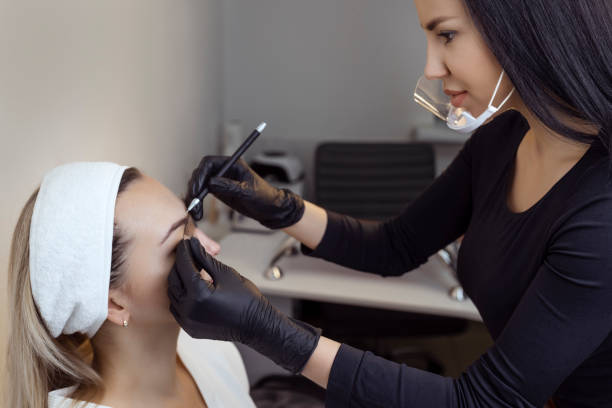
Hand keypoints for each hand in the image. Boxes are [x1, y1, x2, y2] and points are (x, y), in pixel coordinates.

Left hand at [167, 237, 320, 373]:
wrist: (257, 325)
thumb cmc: (247, 300)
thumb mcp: (226, 274)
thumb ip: (205, 259)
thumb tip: (194, 244)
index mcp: (199, 294)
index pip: (184, 266)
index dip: (184, 251)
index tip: (185, 242)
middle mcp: (189, 310)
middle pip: (174, 280)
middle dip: (179, 264)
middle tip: (187, 253)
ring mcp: (188, 321)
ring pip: (173, 294)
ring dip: (178, 280)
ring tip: (189, 269)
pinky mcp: (190, 328)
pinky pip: (177, 308)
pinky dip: (180, 296)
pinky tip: (189, 287)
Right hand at [186, 156, 304, 228]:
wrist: (270, 209)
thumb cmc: (264, 197)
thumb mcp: (247, 192)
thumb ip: (230, 186)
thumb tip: (211, 182)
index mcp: (232, 164)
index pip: (209, 163)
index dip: (200, 174)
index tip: (198, 188)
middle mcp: (224, 170)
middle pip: (201, 173)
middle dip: (194, 187)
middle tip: (193, 202)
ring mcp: (220, 180)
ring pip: (200, 184)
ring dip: (194, 196)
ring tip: (194, 211)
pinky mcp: (218, 190)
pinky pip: (203, 193)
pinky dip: (198, 201)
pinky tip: (196, 211)